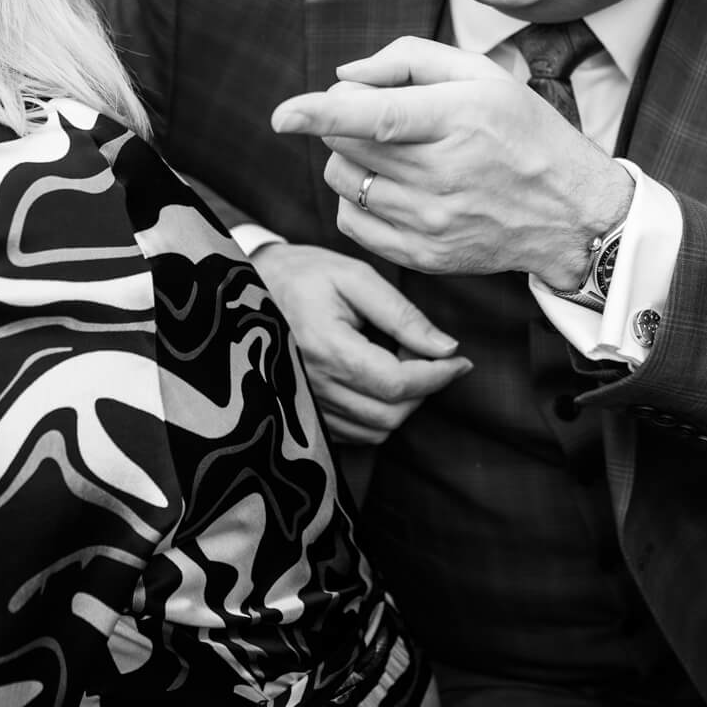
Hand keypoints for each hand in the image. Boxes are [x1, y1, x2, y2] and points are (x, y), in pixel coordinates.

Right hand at [251, 243, 471, 443]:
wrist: (246, 289)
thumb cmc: (304, 274)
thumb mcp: (355, 276)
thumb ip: (402, 313)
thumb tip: (446, 347)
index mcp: (328, 347)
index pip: (398, 383)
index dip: (438, 377)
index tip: (461, 360)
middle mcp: (314, 385)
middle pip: (391, 414)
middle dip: (423, 389)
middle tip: (428, 354)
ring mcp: (306, 404)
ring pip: (376, 430)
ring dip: (403, 403)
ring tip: (402, 364)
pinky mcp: (305, 413)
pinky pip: (356, 433)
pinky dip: (379, 413)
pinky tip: (379, 380)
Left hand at [271, 37, 633, 289]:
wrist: (571, 214)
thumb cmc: (525, 133)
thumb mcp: (484, 75)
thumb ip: (411, 58)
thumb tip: (345, 73)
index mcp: (458, 119)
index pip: (378, 116)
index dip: (323, 113)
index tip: (284, 114)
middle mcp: (442, 173)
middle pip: (348, 144)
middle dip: (344, 120)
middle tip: (378, 116)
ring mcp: (431, 221)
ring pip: (344, 181)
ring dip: (349, 159)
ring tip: (390, 153)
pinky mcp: (424, 254)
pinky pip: (353, 222)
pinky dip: (355, 198)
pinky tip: (388, 187)